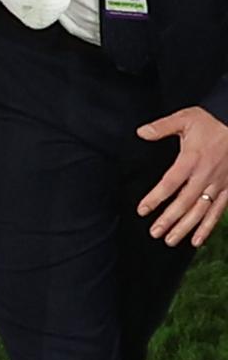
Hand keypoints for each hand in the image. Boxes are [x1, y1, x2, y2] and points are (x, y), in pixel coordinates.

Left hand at [137, 107, 227, 246]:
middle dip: (169, 220)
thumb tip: (141, 132)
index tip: (142, 210)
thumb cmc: (210, 122)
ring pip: (200, 211)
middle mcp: (205, 175)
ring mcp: (218, 184)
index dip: (155, 198)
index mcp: (192, 159)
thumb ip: (162, 127)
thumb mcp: (185, 118)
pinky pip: (218, 212)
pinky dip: (207, 227)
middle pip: (184, 202)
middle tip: (154, 232)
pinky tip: (197, 240)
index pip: (170, 183)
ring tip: (170, 240)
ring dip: (185, 228)